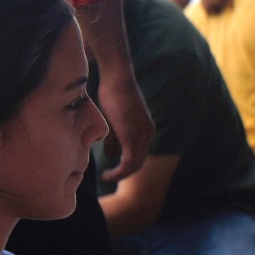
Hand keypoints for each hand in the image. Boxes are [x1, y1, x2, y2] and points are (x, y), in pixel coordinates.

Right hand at [96, 66, 153, 182]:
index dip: (126, 167)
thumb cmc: (112, 93)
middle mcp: (148, 134)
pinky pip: (129, 161)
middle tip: (109, 178)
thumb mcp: (113, 121)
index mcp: (145, 130)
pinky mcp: (132, 135)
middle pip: (139, 163)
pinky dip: (119, 171)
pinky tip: (108, 174)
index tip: (112, 171)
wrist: (117, 77)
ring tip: (107, 178)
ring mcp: (142, 135)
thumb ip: (114, 140)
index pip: (139, 155)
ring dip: (120, 174)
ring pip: (135, 164)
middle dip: (124, 173)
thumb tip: (111, 156)